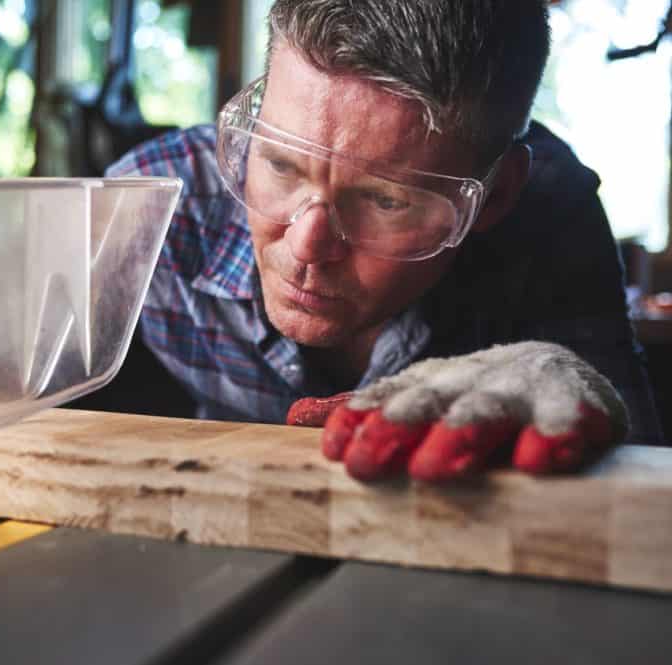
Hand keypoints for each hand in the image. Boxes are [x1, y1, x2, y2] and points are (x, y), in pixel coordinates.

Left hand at [287, 342, 627, 481]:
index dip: (357, 419)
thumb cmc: (473, 401)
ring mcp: (522, 388)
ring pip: (486, 409)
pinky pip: (567, 419)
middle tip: (366, 462)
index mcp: (428, 382)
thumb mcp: (420, 404)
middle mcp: (468, 379)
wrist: (560, 375)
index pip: (385, 398)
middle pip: (427, 402)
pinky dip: (554, 435)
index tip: (333, 449)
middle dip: (394, 427)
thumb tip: (292, 417)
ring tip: (433, 464)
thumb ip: (367, 414)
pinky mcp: (577, 404)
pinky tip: (537, 457)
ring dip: (458, 433)